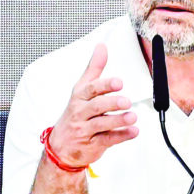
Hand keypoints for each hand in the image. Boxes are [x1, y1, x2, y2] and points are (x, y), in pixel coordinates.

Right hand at [45, 44, 136, 169]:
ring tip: (133, 116)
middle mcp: (81, 113)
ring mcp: (85, 130)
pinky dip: (121, 136)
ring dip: (118, 120)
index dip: (105, 85)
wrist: (60, 147)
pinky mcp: (92, 145)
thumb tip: (102, 46)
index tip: (119, 82)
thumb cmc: (75, 114)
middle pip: (96, 107)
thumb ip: (94, 68)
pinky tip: (133, 131)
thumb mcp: (81, 89)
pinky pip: (107, 140)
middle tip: (126, 101)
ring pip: (101, 125)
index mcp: (79, 97)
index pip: (90, 89)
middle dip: (112, 103)